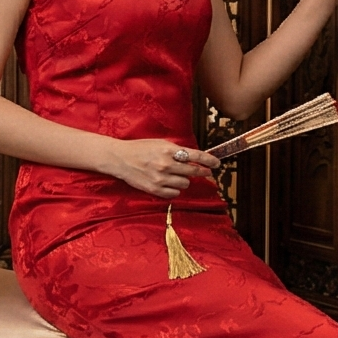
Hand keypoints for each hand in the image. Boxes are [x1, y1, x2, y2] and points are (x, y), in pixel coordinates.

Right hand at [97, 138, 218, 199]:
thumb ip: (176, 150)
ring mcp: (160, 179)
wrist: (120, 159)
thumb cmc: (140, 149)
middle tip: (205, 173)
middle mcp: (166, 165)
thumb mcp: (160, 143)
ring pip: (185, 184)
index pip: (196, 156)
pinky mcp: (155, 189)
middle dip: (201, 172)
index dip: (209, 160)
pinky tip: (170, 184)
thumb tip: (193, 158)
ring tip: (177, 176)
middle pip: (193, 172)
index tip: (217, 164)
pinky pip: (174, 194)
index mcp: (168, 150)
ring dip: (184, 181)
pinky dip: (175, 190)